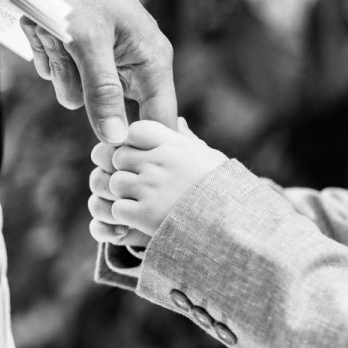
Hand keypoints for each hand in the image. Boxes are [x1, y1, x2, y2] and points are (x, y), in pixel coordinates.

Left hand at [21, 0, 176, 143]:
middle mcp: (134, 64)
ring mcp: (106, 60)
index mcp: (152, 61)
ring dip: (58, 66)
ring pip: (78, 93)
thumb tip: (116, 139)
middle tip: (68, 53)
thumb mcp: (88, 40)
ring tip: (54, 32)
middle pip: (109, 111)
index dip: (137, 139)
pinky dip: (49, 54)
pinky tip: (47, 29)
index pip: (160, 121)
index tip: (108, 146)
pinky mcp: (82, 53)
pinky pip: (62, 74)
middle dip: (81, 86)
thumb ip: (103, 93)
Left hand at [88, 118, 227, 237]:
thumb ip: (188, 140)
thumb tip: (178, 122)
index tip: (140, 154)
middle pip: (119, 156)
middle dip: (123, 169)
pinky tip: (139, 217)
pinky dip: (124, 215)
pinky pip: (117, 209)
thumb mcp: (210, 157)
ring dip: (122, 194)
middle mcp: (160, 162)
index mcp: (175, 145)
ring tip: (139, 201)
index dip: (133, 142)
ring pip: (115, 183)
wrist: (233, 225)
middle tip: (136, 181)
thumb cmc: (225, 190)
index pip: (136, 130)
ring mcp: (150, 188)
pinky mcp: (144, 215)